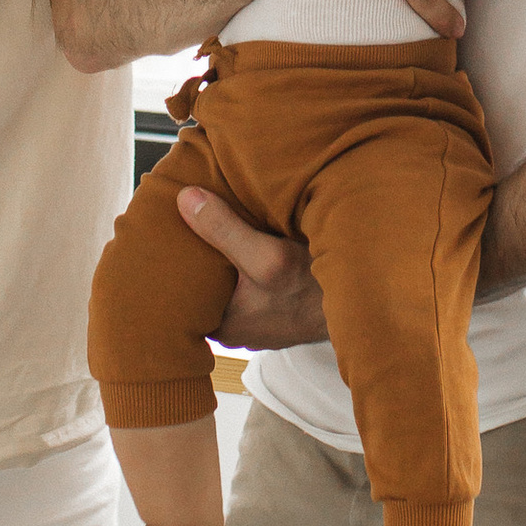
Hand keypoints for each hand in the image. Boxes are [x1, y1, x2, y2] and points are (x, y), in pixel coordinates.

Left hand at [173, 183, 330, 350]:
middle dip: (197, 254)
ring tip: (211, 219)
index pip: (180, 295)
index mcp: (223, 324)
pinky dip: (246, 257)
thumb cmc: (318, 292)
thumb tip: (185, 199)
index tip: (160, 235)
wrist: (366, 300)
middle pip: (204, 284)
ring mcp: (259, 316)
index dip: (169, 265)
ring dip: (225, 254)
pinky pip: (249, 278)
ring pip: (228, 280)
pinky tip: (247, 233)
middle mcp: (238, 325)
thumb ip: (225, 230)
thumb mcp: (269, 257)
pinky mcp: (278, 303)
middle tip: (181, 219)